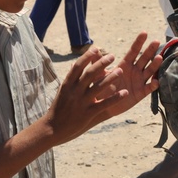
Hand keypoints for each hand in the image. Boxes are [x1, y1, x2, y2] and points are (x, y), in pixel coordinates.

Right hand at [43, 35, 159, 145]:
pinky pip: (104, 104)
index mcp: (67, 84)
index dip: (87, 56)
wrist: (52, 129)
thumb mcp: (63, 91)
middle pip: (89, 74)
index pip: (78, 66)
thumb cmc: (59, 108)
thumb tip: (74, 64)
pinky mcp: (88, 114)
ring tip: (121, 70)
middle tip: (112, 55)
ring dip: (110, 78)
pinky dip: (115, 98)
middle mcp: (74, 91)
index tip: (96, 48)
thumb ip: (71, 79)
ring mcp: (81, 103)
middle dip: (101, 63)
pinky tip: (124, 92)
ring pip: (98, 87)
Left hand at [95, 31, 161, 115]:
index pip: (133, 51)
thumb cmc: (101, 88)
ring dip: (154, 65)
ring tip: (159, 58)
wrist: (103, 106)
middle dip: (150, 50)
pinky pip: (148, 88)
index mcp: (125, 65)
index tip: (144, 32)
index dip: (138, 42)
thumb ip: (98, 62)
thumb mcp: (99, 75)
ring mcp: (139, 81)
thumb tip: (94, 48)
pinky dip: (153, 85)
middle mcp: (134, 71)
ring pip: (149, 71)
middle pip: (144, 59)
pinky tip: (156, 81)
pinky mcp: (140, 93)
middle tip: (156, 41)